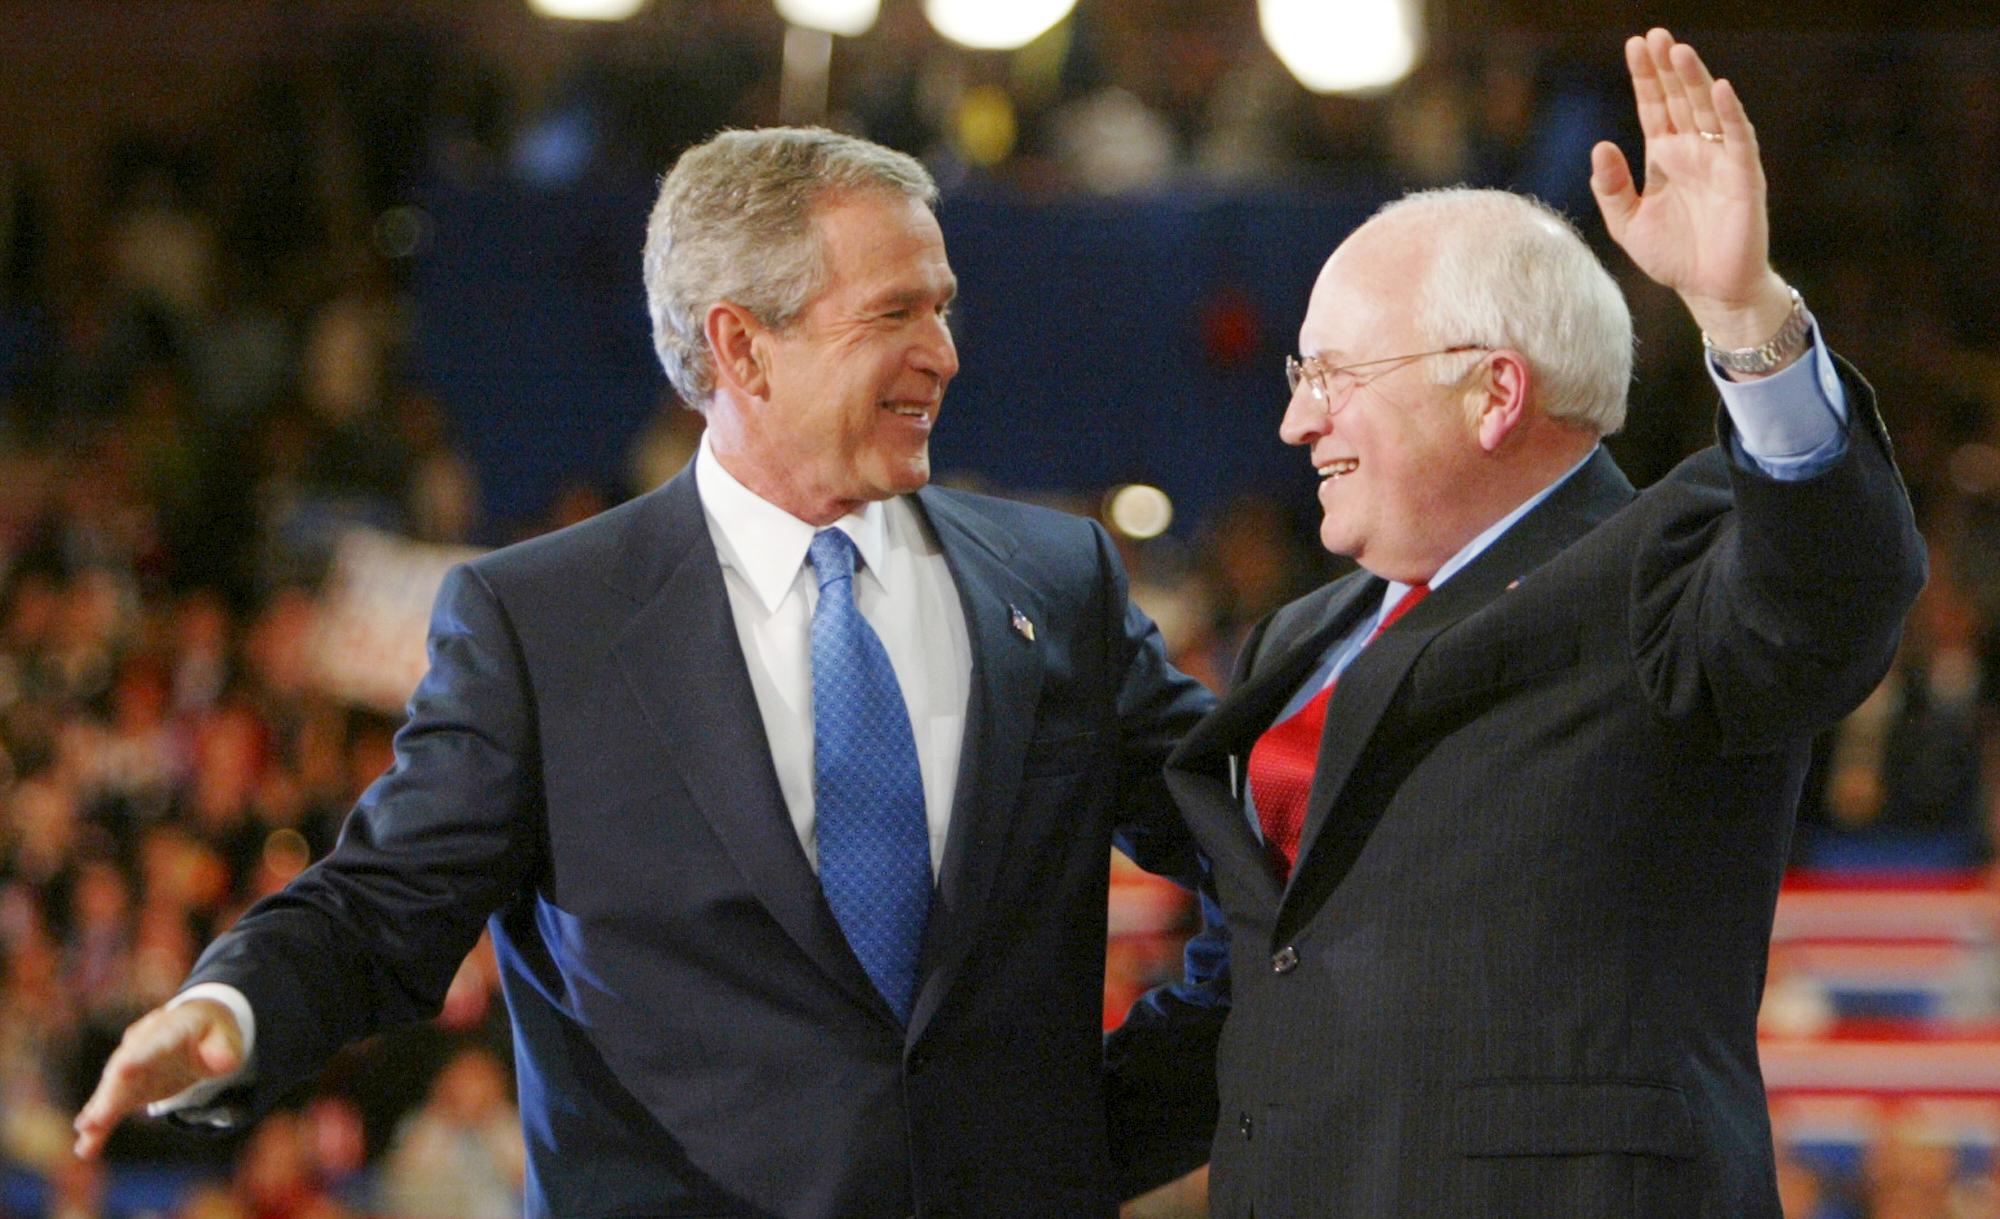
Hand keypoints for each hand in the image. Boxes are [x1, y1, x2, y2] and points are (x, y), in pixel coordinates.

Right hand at [72, 998, 243, 1158]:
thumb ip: (224, 1048)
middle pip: (121, 1070)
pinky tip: (88, 1147)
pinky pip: (111, 1108)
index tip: (125, 1069)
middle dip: (109, 1094)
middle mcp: (140, 1047)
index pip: (152, 1044)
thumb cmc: (210, 1031)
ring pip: (111, 1092)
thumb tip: (223, 1064)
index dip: (139, 1056)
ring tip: (86, 1134)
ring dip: (98, 1113)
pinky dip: (99, 1126)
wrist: (193, 1027)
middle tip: (96, 1118)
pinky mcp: (128, 1088)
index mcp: (166, 1029)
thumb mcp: (225, 1033)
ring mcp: (131, 1068)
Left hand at [1590, 28, 1791, 346]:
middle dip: (1667, 68)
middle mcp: (1693, 150)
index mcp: (1665, 156)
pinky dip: (1729, 113)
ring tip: (1678, 51)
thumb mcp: (1628, 224)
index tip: (1634, 45)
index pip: (1653, 107)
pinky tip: (1718, 89)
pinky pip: (1737, 138)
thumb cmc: (1672, 256)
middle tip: (1655, 34)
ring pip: (1707, 110)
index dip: (1645, 77)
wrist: (1709, 291)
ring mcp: (1719, 160)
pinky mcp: (1743, 176)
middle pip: (1679, 99)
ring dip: (1695, 80)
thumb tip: (1601, 144)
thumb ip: (1611, 188)